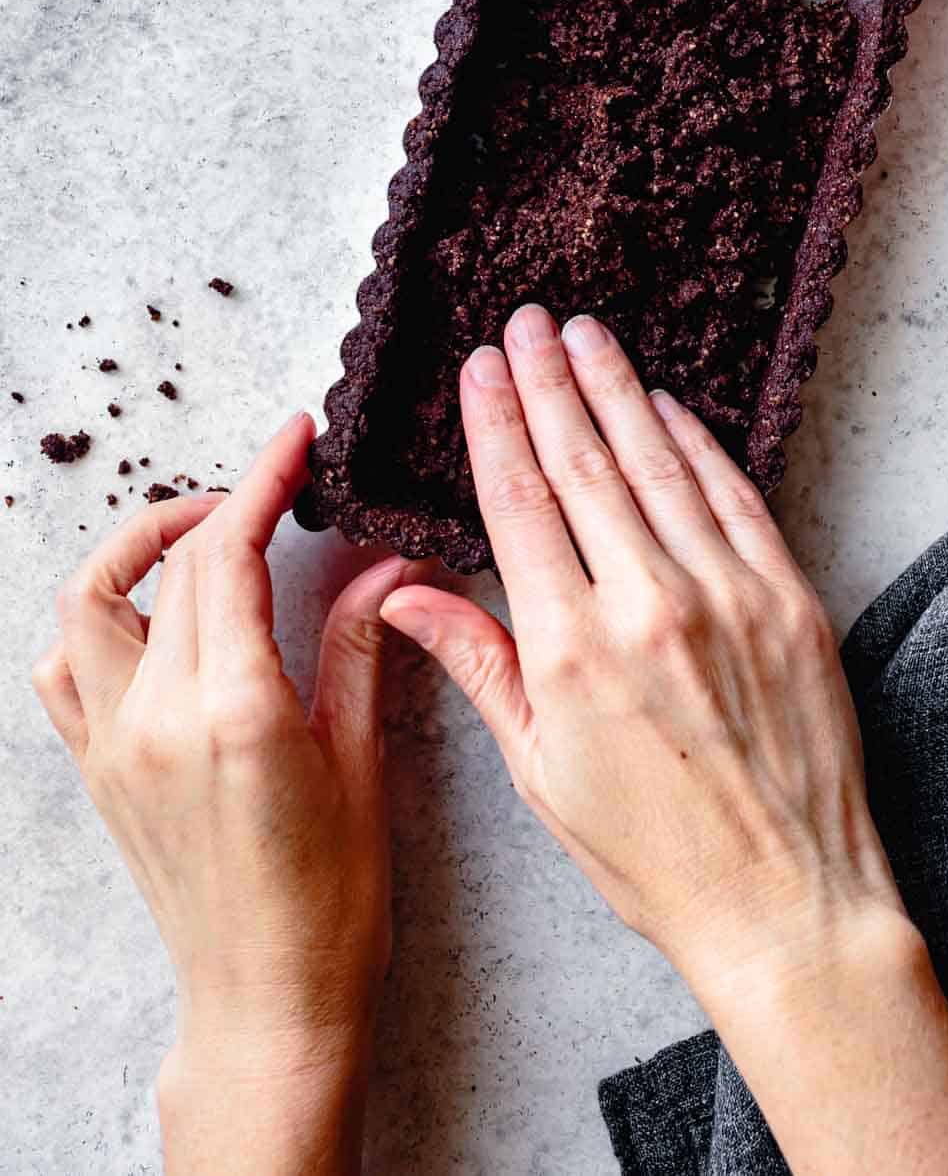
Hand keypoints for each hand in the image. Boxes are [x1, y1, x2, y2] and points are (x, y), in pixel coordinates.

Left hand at [31, 414, 426, 1175]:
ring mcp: (115, 746)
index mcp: (235, 711)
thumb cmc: (332, 900)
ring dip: (140, 550)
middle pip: (174, 565)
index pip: (229, 555)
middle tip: (279, 481)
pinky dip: (96, 621)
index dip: (263, 479)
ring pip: (91, 604)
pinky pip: (65, 670)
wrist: (267, 1000)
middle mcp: (158, 719)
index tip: (294, 436)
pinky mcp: (98, 772)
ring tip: (202, 539)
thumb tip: (392, 562)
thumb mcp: (362, 762)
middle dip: (227, 502)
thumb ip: (363, 647)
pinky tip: (151, 619)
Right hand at [381, 306, 903, 996]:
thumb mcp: (539, 770)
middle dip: (550, 382)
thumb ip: (478, 664)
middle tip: (528, 320)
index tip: (481, 367)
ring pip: (659, 466)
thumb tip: (401, 593)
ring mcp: (728, 596)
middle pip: (586, 463)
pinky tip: (668, 405)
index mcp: (572, 650)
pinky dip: (699, 445)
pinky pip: (735, 499)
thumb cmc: (651, 852)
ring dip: (619, 391)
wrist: (785, 899)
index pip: (520, 503)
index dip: (497, 424)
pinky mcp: (790, 599)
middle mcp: (648, 606)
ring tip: (588, 335)